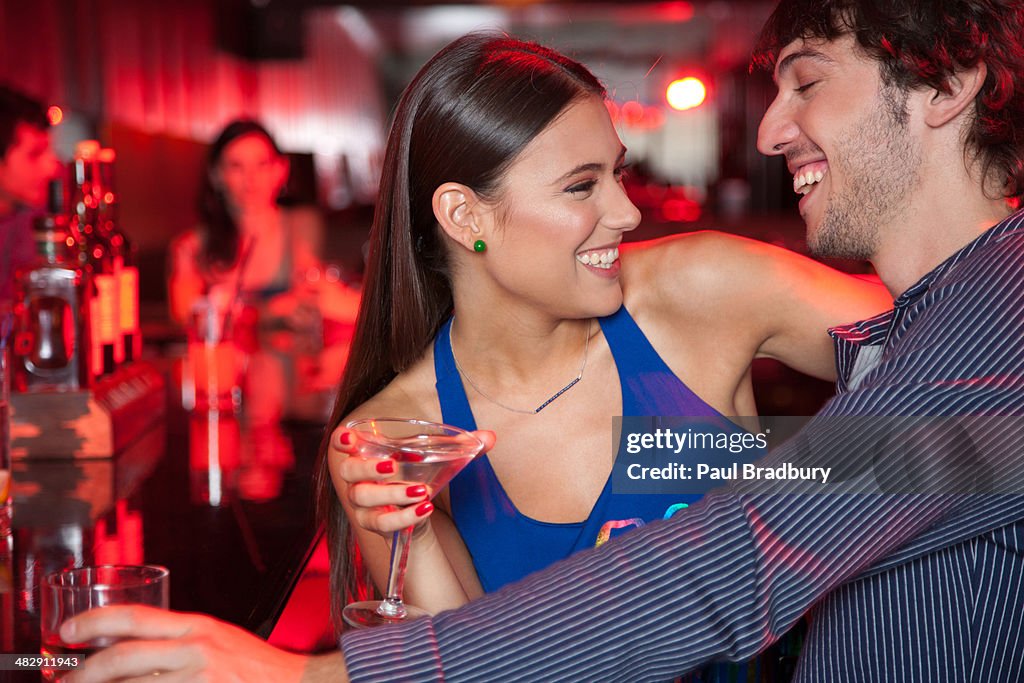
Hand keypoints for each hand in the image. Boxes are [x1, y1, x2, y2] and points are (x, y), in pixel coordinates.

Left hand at [59, 605, 345, 681]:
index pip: (136, 617)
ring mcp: (199, 679)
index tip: (69, 630)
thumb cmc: (255, 666)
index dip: (95, 621)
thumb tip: (126, 647)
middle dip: (84, 671)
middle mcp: (196, 650)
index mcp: (197, 628)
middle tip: (64, 679)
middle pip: (124, 658)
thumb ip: (178, 640)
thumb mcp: (216, 639)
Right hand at [328, 425, 495, 536]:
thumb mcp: (439, 459)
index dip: (341, 439)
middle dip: (368, 468)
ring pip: (364, 498)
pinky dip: (404, 516)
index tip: (349, 437)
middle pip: (349, 471)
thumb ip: (463, 447)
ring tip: (422, 491)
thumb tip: (490, 437)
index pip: (342, 443)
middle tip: (393, 466)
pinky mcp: (375, 525)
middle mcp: (358, 479)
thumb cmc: (421, 476)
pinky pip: (383, 523)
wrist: (420, 514)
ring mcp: (362, 504)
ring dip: (392, 494)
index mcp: (368, 453)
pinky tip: (425, 509)